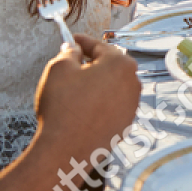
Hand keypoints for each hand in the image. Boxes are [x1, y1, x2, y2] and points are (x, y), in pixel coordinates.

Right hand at [32, 35, 138, 165]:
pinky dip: (99, 103)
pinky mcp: (125, 124)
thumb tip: (73, 50)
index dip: (82, 41)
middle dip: (91, 63)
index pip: (100, 46)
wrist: (65, 150)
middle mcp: (133, 83)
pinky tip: (81, 108)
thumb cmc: (63, 109)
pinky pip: (112, 106)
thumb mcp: (58, 69)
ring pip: (112, 86)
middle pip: (110, 65)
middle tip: (72, 63)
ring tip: (73, 89)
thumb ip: (68, 53)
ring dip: (96, 83)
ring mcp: (131, 106)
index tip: (72, 40)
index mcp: (120, 64)